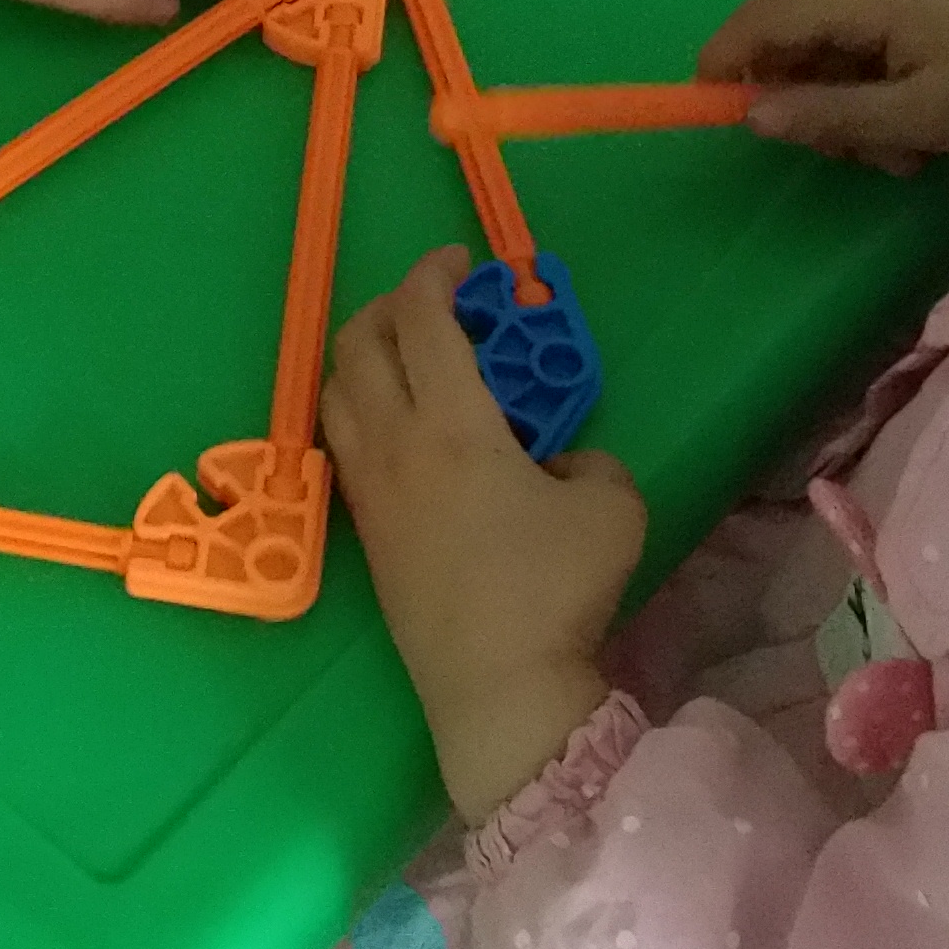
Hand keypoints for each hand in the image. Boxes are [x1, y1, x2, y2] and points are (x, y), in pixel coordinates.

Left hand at [326, 248, 641, 814]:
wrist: (496, 685)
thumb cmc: (555, 588)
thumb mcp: (611, 502)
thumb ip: (588, 456)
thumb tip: (554, 459)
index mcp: (451, 423)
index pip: (422, 320)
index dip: (434, 276)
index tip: (458, 262)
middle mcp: (393, 444)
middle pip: (358, 343)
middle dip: (389, 304)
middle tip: (432, 302)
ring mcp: (369, 490)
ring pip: (336, 392)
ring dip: (363, 354)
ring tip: (408, 357)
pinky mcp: (364, 531)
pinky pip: (343, 442)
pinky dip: (360, 407)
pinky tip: (400, 425)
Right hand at [696, 0, 948, 171]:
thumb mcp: (915, 116)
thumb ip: (828, 116)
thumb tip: (751, 116)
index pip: (758, 21)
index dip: (722, 63)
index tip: (709, 111)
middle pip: (790, 41)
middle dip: (810, 104)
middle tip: (860, 156)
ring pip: (823, 50)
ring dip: (846, 106)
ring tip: (902, 149)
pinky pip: (855, 41)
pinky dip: (868, 85)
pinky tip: (912, 120)